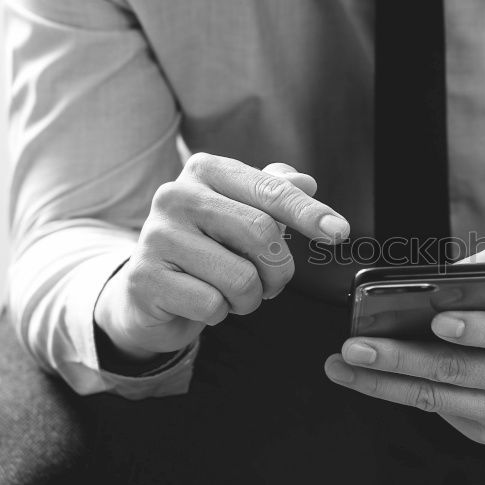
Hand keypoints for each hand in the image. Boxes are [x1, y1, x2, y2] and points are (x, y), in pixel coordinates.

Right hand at [95, 152, 349, 361]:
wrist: (148, 291)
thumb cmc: (207, 248)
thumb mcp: (241, 214)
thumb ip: (273, 194)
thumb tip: (306, 180)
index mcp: (205, 171)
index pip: (270, 190)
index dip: (309, 213)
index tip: (340, 233)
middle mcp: (175, 196)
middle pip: (261, 234)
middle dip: (279, 270)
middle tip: (271, 283)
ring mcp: (156, 237)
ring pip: (241, 277)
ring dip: (250, 298)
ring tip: (231, 293)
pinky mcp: (144, 279)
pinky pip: (213, 305)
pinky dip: (220, 313)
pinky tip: (202, 303)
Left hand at [324, 243, 484, 447]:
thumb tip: (441, 278)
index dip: (476, 329)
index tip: (439, 321)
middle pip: (458, 371)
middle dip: (401, 358)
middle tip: (356, 346)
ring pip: (438, 399)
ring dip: (383, 383)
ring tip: (342, 365)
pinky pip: (437, 410)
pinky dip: (399, 392)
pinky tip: (367, 377)